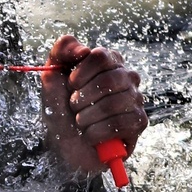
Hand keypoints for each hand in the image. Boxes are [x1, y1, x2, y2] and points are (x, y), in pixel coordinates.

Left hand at [41, 34, 146, 177]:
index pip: (101, 56)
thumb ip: (62, 50)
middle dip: (82, 98)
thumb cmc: (60, 106)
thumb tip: (84, 49)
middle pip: (109, 80)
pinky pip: (121, 123)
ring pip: (113, 104)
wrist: (62, 142)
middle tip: (74, 107)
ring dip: (86, 117)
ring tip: (81, 122)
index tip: (70, 85)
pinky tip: (90, 135)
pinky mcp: (139, 122)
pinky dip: (97, 132)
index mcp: (108, 61)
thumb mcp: (52, 74)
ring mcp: (135, 99)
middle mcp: (126, 77)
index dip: (81, 73)